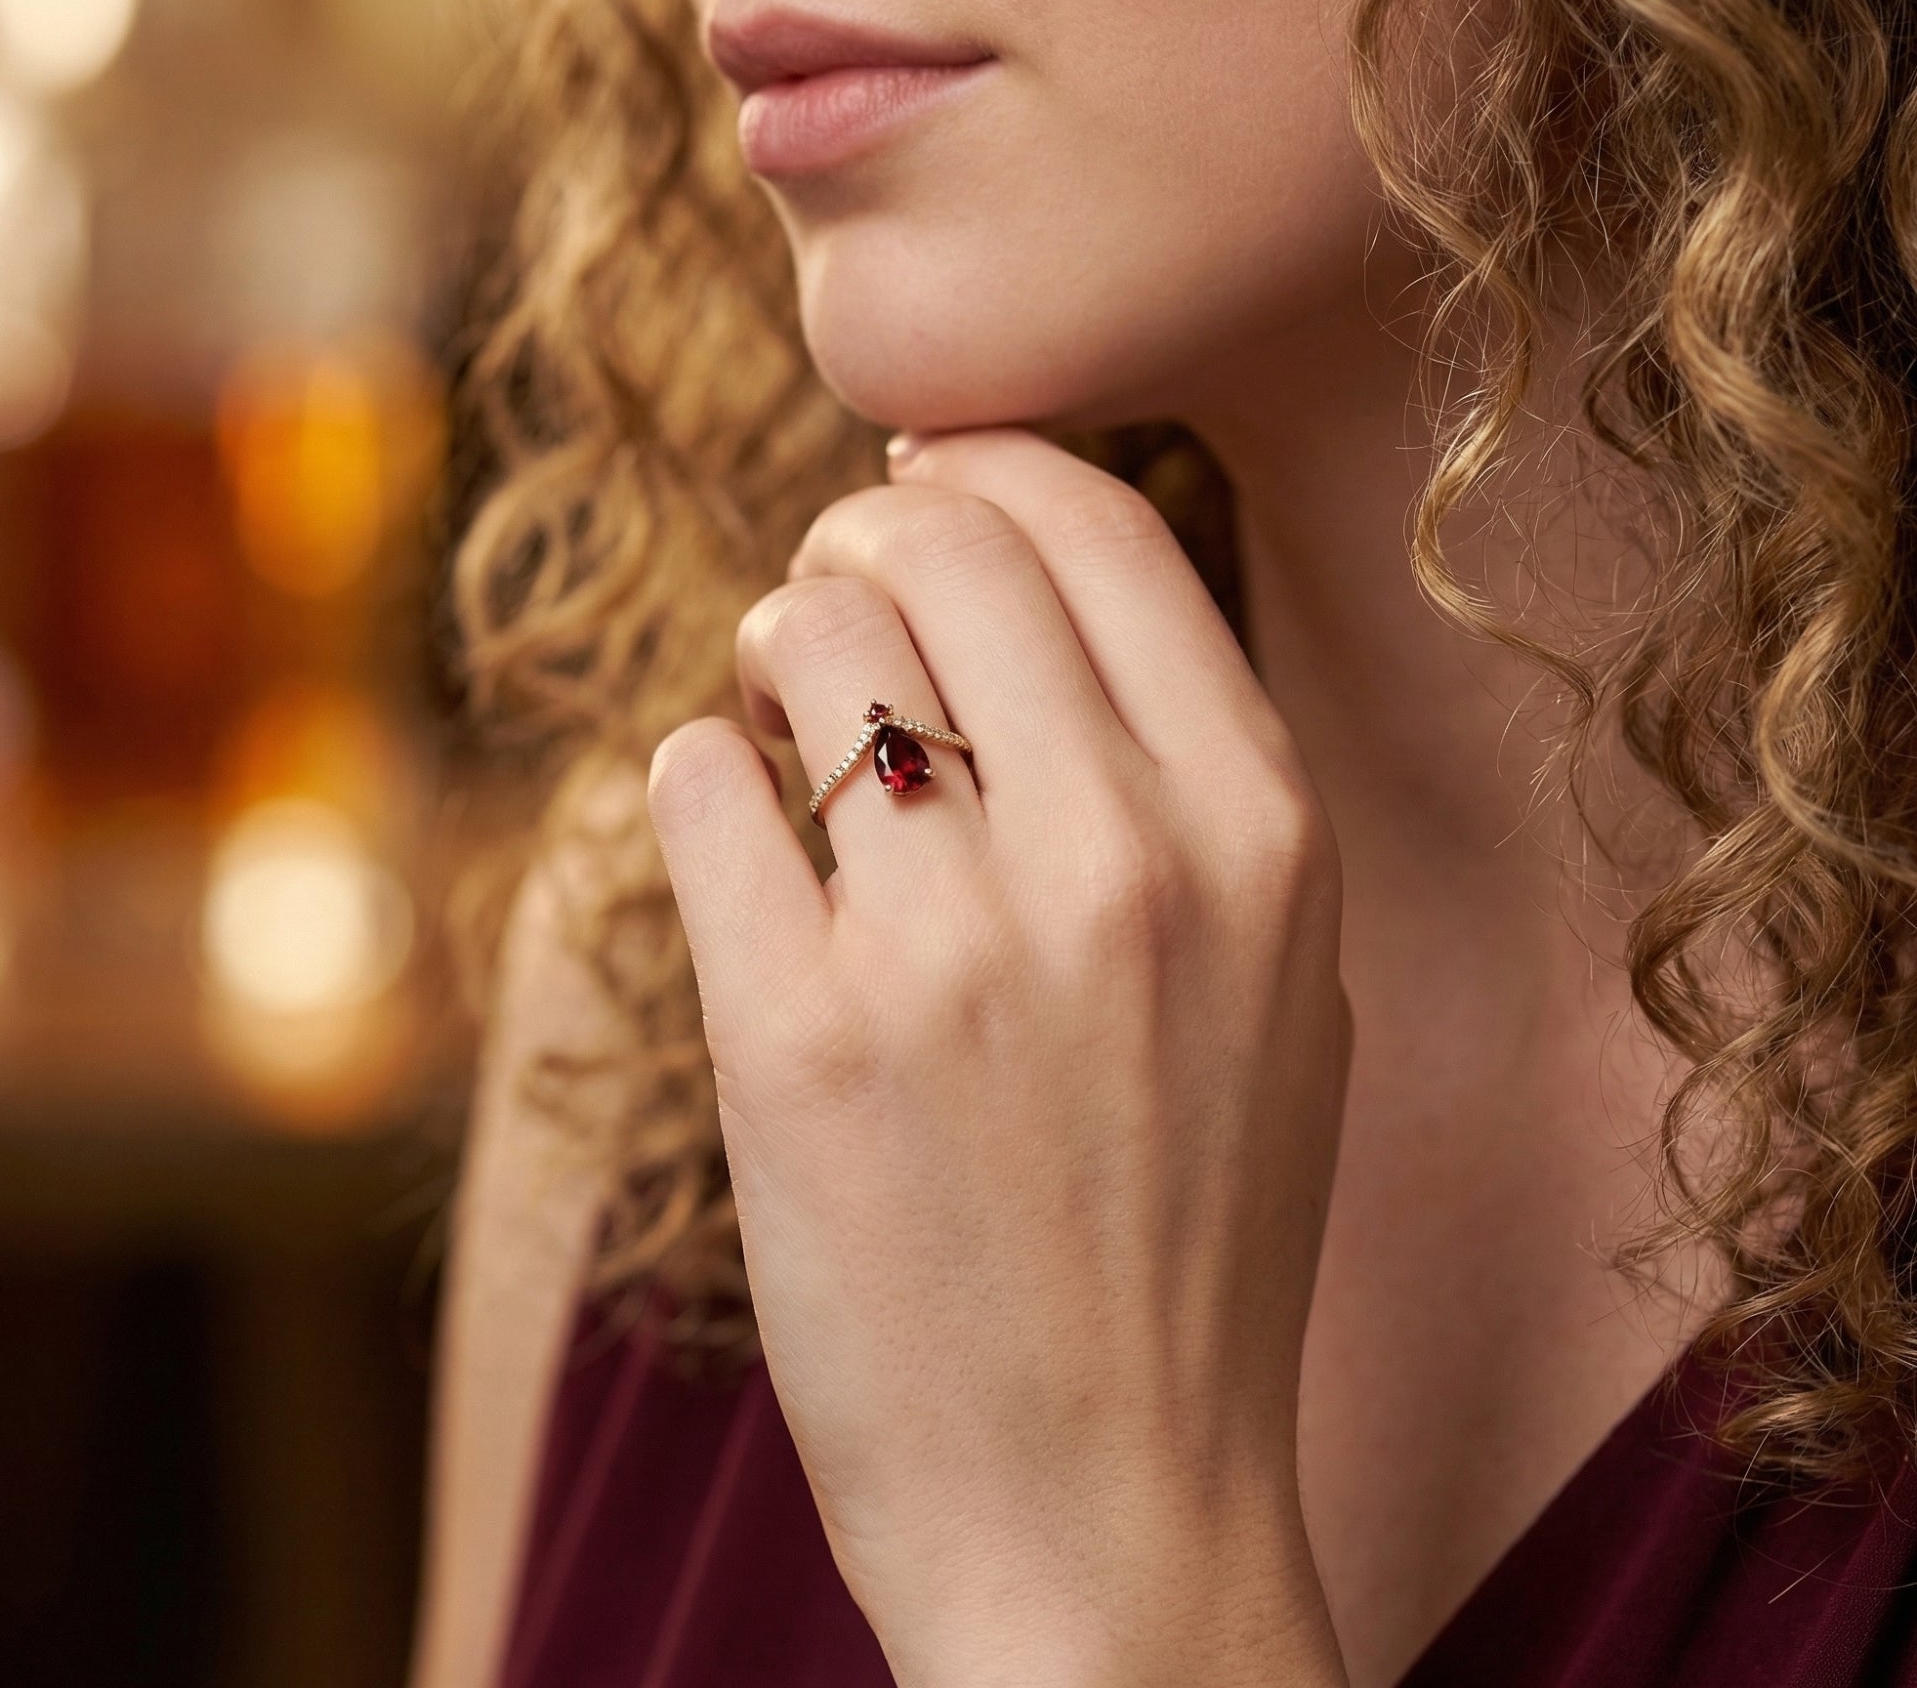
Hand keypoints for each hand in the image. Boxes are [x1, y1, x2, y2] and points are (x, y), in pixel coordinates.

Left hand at [647, 428, 1352, 1687]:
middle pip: (938, 538)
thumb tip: (1021, 573)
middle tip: (833, 601)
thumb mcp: (1279, 972)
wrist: (1109, 1502)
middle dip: (860, 537)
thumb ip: (1187, 765)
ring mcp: (956, 943)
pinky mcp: (795, 1034)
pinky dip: (697, 778)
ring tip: (777, 721)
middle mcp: (1126, 855)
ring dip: (770, 646)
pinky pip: (692, 780)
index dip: (981, 469)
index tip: (920, 490)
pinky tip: (739, 843)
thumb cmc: (1190, 1223)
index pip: (1095, 519)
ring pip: (803, 630)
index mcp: (1263, 825)